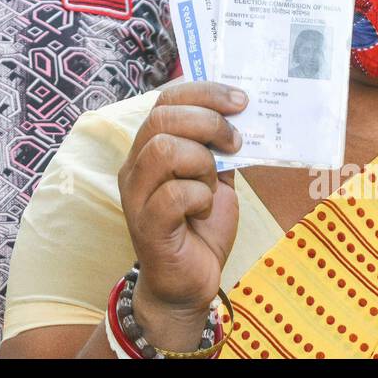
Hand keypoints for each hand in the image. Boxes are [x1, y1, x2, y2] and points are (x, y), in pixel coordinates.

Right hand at [118, 80, 245, 349]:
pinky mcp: (146, 226)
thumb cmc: (200, 228)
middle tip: (235, 142)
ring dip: (201, 161)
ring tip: (213, 182)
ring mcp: (136, 196)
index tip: (240, 101)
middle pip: (162, 119)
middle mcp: (135, 166)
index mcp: (149, 147)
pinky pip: (174, 195)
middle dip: (208, 122)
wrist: (188, 284)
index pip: (165, 100)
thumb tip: (242, 116)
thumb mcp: (215, 179)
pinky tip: (205, 209)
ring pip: (163, 150)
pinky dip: (200, 197)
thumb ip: (219, 149)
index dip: (203, 92)